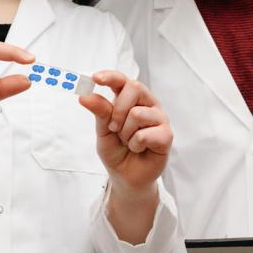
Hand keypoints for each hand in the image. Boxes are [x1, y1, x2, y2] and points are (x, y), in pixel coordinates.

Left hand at [79, 71, 171, 192]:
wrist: (125, 176)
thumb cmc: (116, 150)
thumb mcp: (103, 130)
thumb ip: (100, 112)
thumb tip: (86, 96)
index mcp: (130, 99)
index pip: (122, 80)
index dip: (110, 76)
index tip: (96, 78)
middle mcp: (147, 104)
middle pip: (134, 88)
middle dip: (118, 109)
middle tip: (114, 127)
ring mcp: (159, 118)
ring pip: (138, 113)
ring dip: (126, 132)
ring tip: (128, 141)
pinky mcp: (166, 135)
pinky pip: (145, 134)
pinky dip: (136, 144)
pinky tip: (139, 148)